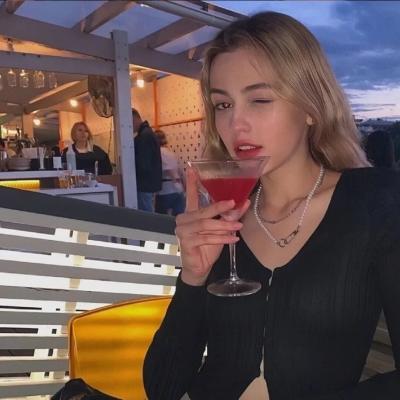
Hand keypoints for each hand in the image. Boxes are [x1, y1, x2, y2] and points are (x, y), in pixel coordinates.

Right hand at [175, 167, 249, 285]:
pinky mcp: (186, 243)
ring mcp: (183, 231)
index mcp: (190, 214)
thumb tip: (243, 202)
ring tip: (238, 226)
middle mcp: (184, 220)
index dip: (191, 182)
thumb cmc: (208, 246)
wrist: (199, 268)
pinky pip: (206, 238)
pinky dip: (222, 238)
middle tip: (233, 203)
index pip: (190, 196)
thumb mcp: (220, 229)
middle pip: (203, 211)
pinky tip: (233, 239)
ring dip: (224, 226)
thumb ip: (228, 216)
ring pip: (206, 225)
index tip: (192, 168)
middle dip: (219, 207)